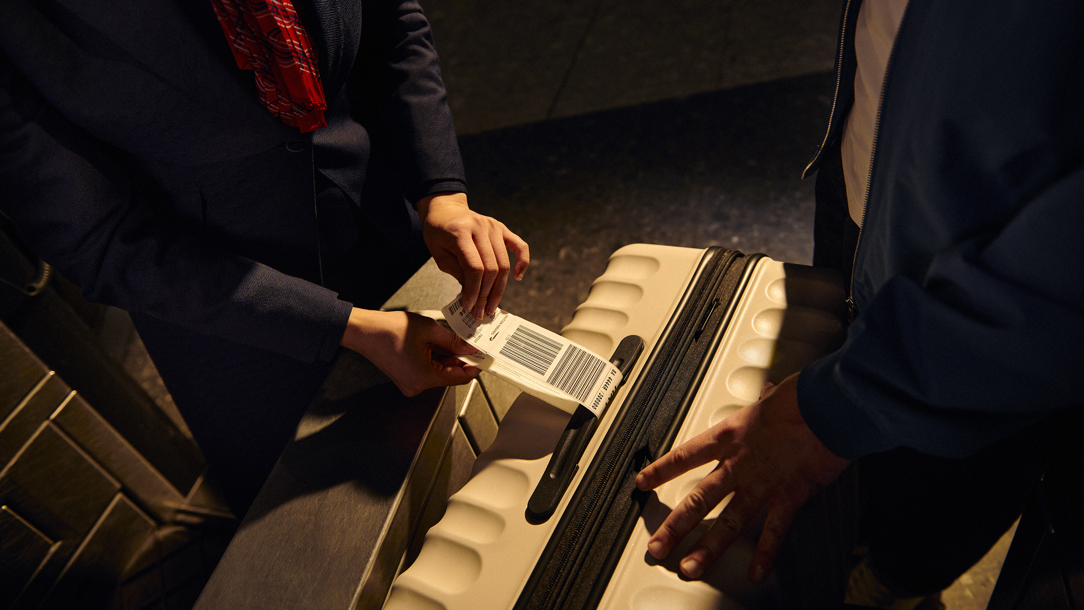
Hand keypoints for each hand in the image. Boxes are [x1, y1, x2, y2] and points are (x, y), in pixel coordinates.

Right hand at [340, 308, 479, 395]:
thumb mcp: (429, 329)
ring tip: (449, 339)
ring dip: (447, 358)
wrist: (363, 331)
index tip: (484, 357)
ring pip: (439, 372)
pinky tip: (436, 344)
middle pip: (449, 375)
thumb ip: (453, 341)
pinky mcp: (406, 379)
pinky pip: (427, 371)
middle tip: (470, 344)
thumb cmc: (389, 329)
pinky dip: (435, 359)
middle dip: (460, 359)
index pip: (460, 378)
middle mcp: (417, 386)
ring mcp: (410, 384)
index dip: (474, 366)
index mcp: (425, 377)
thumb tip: (470, 348)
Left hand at [418, 192, 528, 318]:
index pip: (474, 268)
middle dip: (486, 294)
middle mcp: (480, 227)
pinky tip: (517, 277)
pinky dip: (522, 262)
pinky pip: (520, 246)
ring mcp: (493, 226)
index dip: (473, 291)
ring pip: (503, 263)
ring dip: (499, 288)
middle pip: (491, 268)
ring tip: (491, 305)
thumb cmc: (438, 232)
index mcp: (461, 232)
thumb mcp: (438, 254)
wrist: (445, 209)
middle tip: (480, 312)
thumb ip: (456, 272)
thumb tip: (472, 296)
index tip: (468, 307)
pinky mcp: (502, 228)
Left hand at [635, 373, 850, 581]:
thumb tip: (769, 392)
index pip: (685, 456)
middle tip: (657, 547)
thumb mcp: (774, 396)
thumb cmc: (803, 398)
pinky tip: (756, 572)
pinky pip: (773, 531)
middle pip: (698, 500)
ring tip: (690, 567)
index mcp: (730, 436)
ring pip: (727, 522)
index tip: (642, 482)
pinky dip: (765, 554)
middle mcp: (740, 464)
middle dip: (675, 527)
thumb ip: (766, 401)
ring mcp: (762, 484)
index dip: (660, 471)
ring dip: (707, 548)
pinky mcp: (789, 496)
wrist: (828, 407)